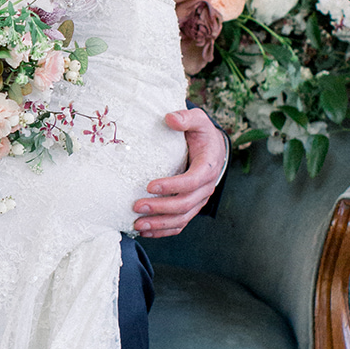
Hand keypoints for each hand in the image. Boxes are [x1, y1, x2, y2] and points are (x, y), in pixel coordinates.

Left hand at [133, 109, 228, 236]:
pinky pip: (179, 224)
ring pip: (182, 218)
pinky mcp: (191, 207)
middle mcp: (206, 187)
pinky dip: (163, 231)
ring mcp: (199, 200)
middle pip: (185, 204)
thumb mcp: (198, 120)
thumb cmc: (201, 133)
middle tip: (137, 207)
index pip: (192, 181)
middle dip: (160, 208)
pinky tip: (145, 231)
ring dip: (159, 224)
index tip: (149, 186)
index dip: (172, 186)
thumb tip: (170, 118)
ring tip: (137, 224)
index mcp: (208, 167)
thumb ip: (185, 117)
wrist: (212, 148)